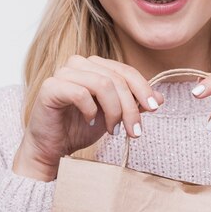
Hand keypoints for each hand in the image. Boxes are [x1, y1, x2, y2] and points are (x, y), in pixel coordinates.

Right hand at [12, 55, 163, 180]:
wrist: (51, 148)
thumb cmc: (80, 128)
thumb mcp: (114, 116)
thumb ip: (134, 104)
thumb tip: (160, 98)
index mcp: (95, 65)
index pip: (126, 71)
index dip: (143, 88)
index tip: (153, 108)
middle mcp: (79, 63)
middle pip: (116, 78)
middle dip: (130, 107)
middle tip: (134, 131)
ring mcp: (63, 73)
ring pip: (102, 83)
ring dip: (114, 111)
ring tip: (113, 130)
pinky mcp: (50, 87)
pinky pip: (80, 93)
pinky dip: (91, 110)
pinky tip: (91, 122)